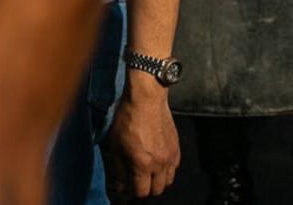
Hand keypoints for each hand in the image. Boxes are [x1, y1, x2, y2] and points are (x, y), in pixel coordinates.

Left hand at [107, 80, 180, 197]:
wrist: (146, 99)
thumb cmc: (128, 119)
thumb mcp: (116, 146)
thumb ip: (119, 169)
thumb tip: (121, 185)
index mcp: (143, 165)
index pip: (141, 193)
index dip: (132, 194)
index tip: (127, 190)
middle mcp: (159, 163)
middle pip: (157, 190)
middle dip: (146, 190)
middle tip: (136, 183)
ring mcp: (170, 155)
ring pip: (168, 181)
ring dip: (158, 182)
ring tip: (147, 174)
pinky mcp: (176, 146)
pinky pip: (175, 167)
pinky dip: (167, 170)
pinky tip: (157, 163)